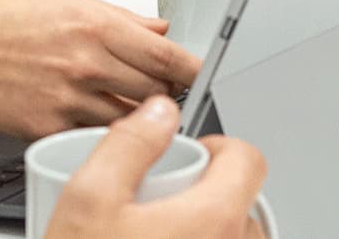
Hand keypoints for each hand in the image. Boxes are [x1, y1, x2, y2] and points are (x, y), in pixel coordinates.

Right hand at [0, 0, 201, 137]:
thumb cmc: (1, 17)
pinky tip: (96, 123)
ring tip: (136, 113)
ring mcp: (67, 100)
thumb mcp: (67, 1)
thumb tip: (159, 30)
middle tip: (171, 96)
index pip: (167, 58)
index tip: (205, 78)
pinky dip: (100, 134)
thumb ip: (120, 19)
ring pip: (128, 123)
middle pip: (155, 95)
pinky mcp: (47, 127)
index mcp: (95, 26)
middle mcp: (86, 63)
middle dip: (170, 98)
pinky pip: (90, 137)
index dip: (195, 72)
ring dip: (139, 120)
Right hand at [45, 96, 267, 238]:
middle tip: (159, 203)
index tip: (188, 156)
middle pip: (241, 204)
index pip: (249, 159)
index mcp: (215, 220)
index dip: (216, 147)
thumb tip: (160, 112)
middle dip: (205, 194)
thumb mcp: (89, 197)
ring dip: (205, 234)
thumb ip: (129, 143)